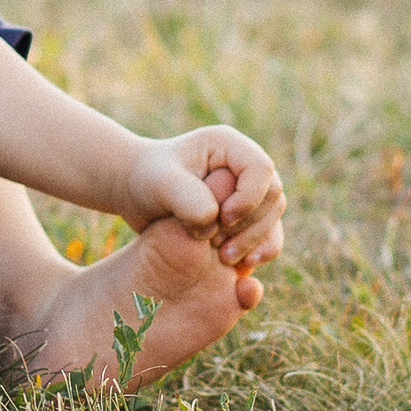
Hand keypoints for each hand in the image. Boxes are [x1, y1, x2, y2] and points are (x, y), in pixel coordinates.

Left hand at [123, 124, 285, 270]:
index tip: (222, 219)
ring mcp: (249, 190)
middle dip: (250, 224)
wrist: (138, 194)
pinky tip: (242, 265)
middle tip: (218, 246)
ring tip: (224, 258)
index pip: (261, 169)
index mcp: (229, 145)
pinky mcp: (246, 214)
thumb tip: (215, 219)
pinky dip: (260, 250)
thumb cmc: (147, 179)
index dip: (249, 197)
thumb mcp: (160, 184)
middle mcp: (244, 166)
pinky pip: (268, 233)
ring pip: (272, 217)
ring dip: (255, 240)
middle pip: (272, 195)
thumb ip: (187, 198)